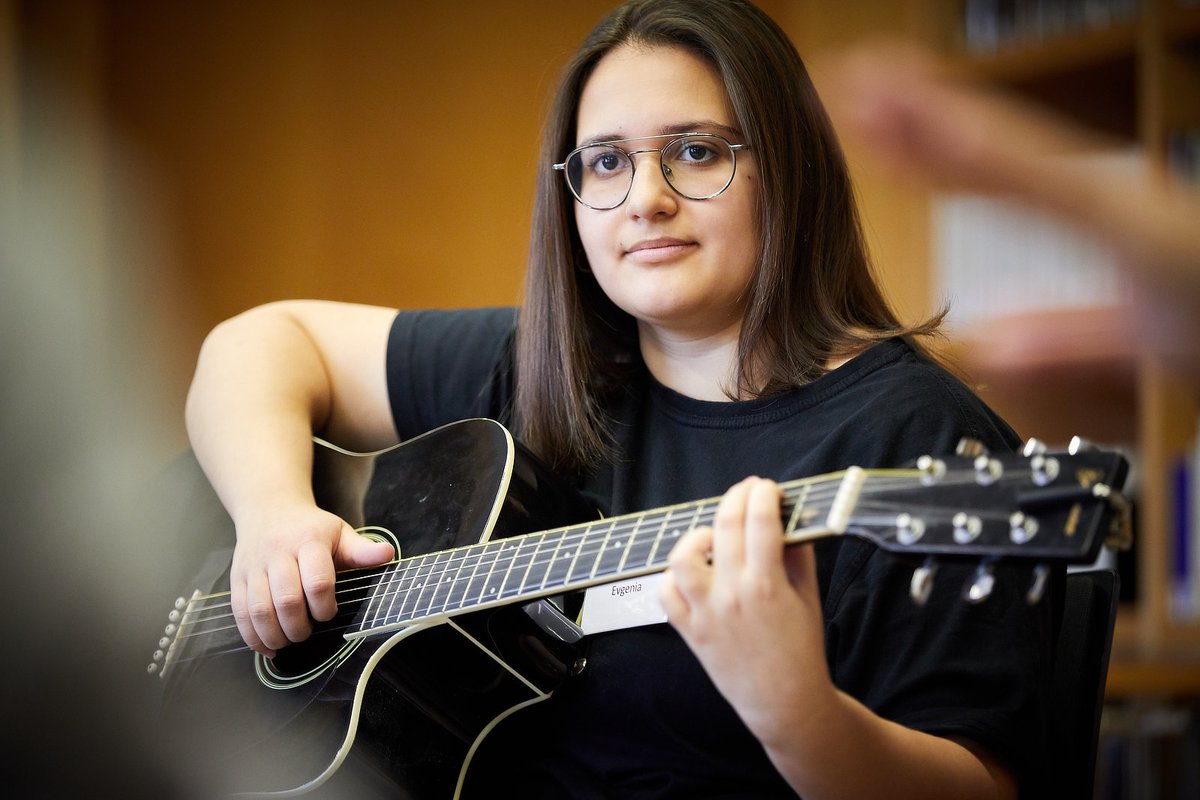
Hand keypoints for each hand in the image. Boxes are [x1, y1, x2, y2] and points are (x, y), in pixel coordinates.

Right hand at [229, 504, 394, 655]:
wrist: (269, 508)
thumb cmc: (310, 527)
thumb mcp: (339, 532)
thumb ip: (361, 550)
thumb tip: (388, 554)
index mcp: (308, 541)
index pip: (317, 581)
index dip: (324, 606)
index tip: (330, 612)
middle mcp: (277, 553)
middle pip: (286, 600)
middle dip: (299, 627)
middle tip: (308, 632)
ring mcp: (253, 566)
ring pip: (259, 610)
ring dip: (276, 635)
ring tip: (290, 640)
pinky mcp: (236, 578)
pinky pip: (240, 613)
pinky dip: (253, 636)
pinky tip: (269, 646)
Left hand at [659, 477, 832, 743]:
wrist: (785, 702)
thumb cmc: (802, 651)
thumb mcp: (810, 598)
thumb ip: (799, 556)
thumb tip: (790, 520)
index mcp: (767, 584)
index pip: (759, 520)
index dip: (762, 494)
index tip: (767, 488)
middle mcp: (732, 594)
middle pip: (723, 526)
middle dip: (736, 498)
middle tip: (746, 492)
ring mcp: (706, 612)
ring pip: (682, 556)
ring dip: (697, 535)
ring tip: (714, 536)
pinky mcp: (689, 630)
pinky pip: (666, 593)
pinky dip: (673, 576)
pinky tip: (694, 572)